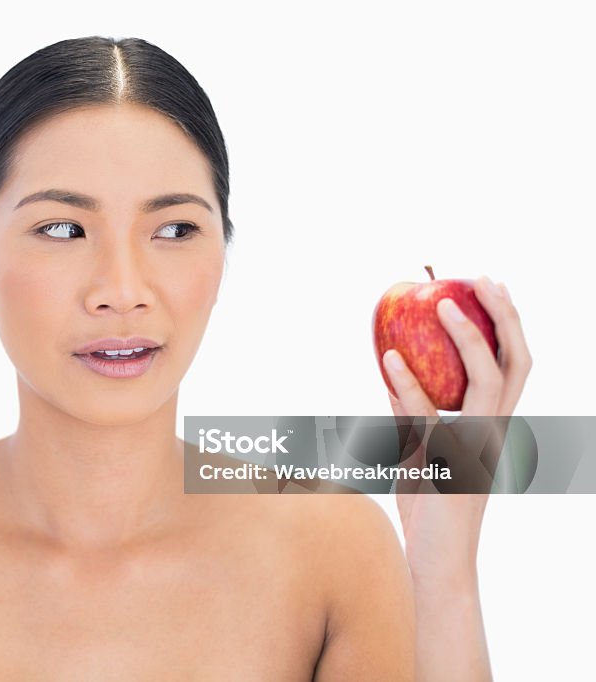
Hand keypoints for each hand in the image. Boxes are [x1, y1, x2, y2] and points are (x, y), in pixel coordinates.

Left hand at [381, 276, 532, 582]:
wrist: (434, 560)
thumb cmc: (428, 508)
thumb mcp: (417, 449)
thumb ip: (411, 412)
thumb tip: (394, 372)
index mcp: (493, 426)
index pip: (511, 365)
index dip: (506, 324)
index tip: (489, 286)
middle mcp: (495, 431)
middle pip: (516, 362)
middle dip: (505, 316)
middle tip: (482, 278)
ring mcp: (480, 447)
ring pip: (490, 382)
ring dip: (468, 339)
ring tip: (443, 304)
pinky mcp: (453, 464)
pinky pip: (430, 416)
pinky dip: (409, 385)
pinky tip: (388, 358)